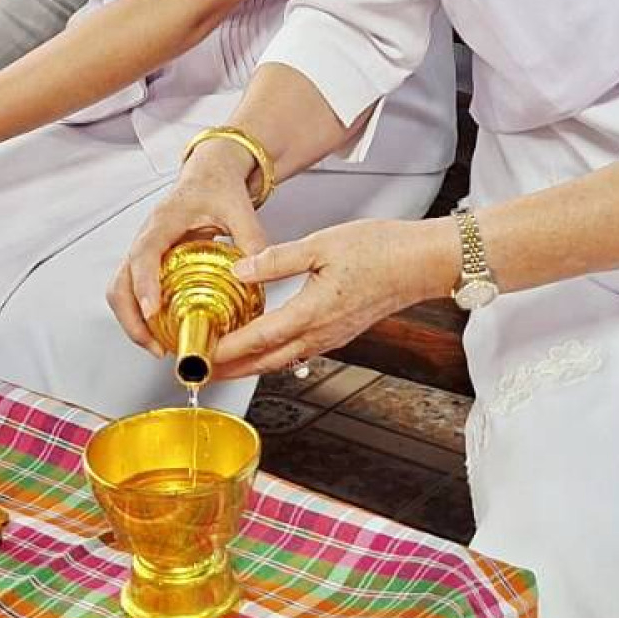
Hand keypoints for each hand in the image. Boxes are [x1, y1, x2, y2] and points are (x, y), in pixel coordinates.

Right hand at [107, 145, 274, 351]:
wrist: (208, 173)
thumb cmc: (218, 186)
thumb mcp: (239, 209)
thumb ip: (251, 239)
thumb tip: (260, 275)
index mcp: (164, 221)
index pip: (144, 255)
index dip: (144, 285)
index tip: (153, 312)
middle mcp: (146, 237)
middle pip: (120, 283)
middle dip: (132, 319)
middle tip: (156, 346)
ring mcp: (143, 251)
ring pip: (120, 291)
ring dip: (133, 322)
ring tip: (158, 346)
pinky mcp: (147, 262)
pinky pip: (132, 291)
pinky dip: (140, 315)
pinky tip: (161, 331)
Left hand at [203, 219, 453, 380]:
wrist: (421, 263)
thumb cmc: (381, 251)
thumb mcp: (322, 245)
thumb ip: (277, 260)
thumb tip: (240, 270)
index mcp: (311, 313)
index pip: (256, 340)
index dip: (223, 351)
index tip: (197, 356)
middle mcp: (319, 334)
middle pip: (264, 362)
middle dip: (229, 369)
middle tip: (198, 373)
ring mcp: (330, 338)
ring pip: (280, 360)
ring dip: (249, 364)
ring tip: (223, 363)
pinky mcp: (338, 333)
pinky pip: (297, 352)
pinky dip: (272, 354)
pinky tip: (264, 346)